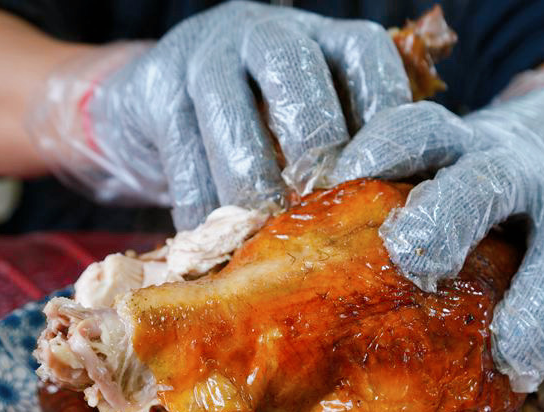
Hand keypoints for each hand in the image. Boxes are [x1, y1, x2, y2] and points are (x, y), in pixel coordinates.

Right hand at [27, 1, 410, 229]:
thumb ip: (349, 160)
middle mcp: (267, 33)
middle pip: (293, 72)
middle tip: (320, 208)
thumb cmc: (258, 138)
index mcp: (323, 40)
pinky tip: (217, 245)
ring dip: (251, 187)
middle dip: (312, 147)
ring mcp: (206, 53)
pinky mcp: (156, 86)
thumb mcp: (309, 134)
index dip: (381, 115)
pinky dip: (202, 210)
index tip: (385, 180)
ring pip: (232, 117)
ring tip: (265, 236)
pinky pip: (183, 155)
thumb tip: (390, 225)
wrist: (153, 117)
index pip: (366, 55)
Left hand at [329, 70, 543, 411]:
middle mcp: (516, 169)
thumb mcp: (438, 168)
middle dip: (452, 218)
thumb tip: (286, 279)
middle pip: (485, 185)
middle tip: (415, 261)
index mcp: (460, 145)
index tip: (343, 183)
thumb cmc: (473, 180)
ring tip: (515, 365)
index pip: (420, 131)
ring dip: (537, 306)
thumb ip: (385, 209)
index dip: (383, 149)